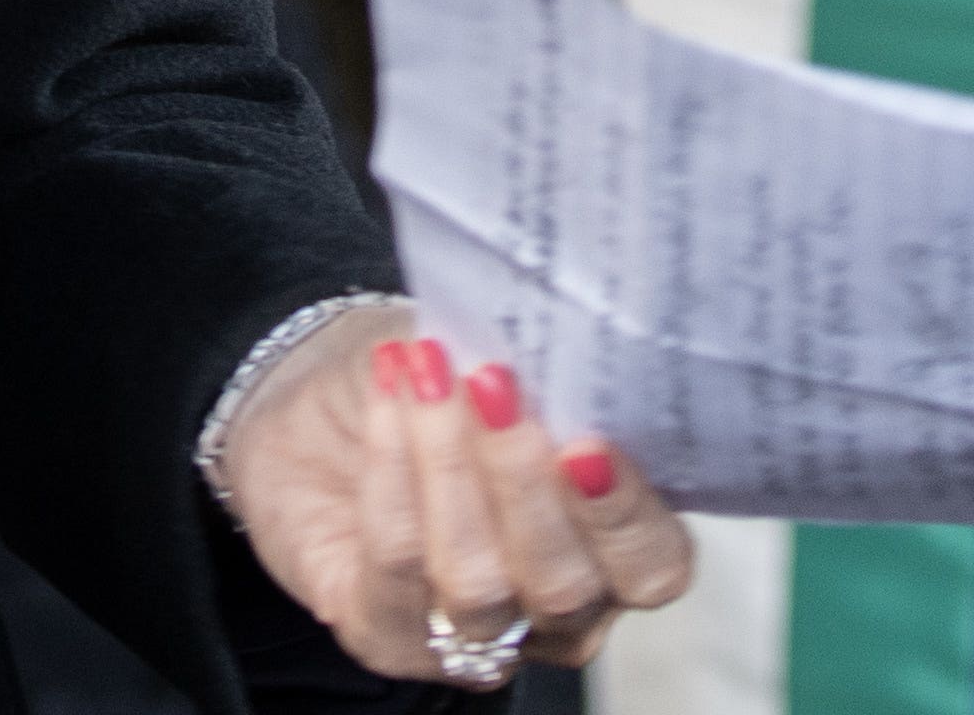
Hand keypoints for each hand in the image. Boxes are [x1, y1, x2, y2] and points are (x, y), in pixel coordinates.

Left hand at [213, 304, 692, 690]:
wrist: (321, 403)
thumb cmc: (438, 382)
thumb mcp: (501, 359)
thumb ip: (545, 372)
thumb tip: (556, 338)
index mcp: (612, 547)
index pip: (653, 566)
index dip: (628, 515)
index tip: (588, 440)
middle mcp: (554, 608)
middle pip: (563, 585)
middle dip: (523, 481)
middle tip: (493, 386)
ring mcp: (471, 634)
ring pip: (478, 582)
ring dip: (449, 466)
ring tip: (428, 375)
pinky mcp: (386, 635)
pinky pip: (396, 566)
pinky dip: (391, 472)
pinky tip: (389, 403)